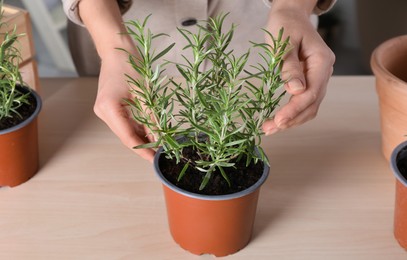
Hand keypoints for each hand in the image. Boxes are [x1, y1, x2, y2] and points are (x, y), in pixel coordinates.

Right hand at [93, 49, 155, 161]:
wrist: (117, 49)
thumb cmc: (131, 65)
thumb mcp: (145, 94)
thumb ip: (152, 118)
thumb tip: (161, 138)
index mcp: (108, 108)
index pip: (128, 137)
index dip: (143, 150)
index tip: (155, 160)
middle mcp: (103, 112)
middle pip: (126, 136)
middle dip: (144, 145)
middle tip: (161, 152)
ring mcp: (104, 111)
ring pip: (125, 131)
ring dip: (142, 137)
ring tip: (159, 143)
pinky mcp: (108, 108)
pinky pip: (124, 123)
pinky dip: (137, 128)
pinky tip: (150, 132)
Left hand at [262, 3, 334, 134]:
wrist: (290, 16)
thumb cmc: (285, 24)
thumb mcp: (284, 42)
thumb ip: (289, 66)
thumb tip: (295, 91)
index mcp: (322, 61)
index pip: (311, 92)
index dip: (295, 109)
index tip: (278, 120)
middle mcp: (324, 71)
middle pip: (312, 103)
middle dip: (292, 119)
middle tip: (269, 129)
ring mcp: (318, 77)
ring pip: (309, 106)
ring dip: (292, 120)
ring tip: (270, 129)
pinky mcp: (309, 80)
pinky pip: (304, 101)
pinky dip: (292, 112)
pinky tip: (278, 119)